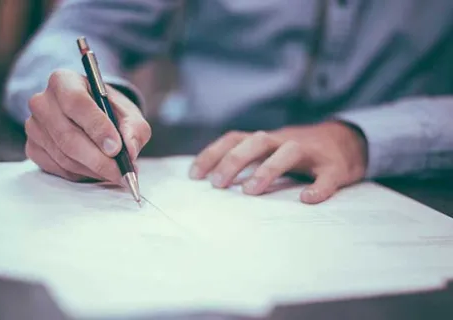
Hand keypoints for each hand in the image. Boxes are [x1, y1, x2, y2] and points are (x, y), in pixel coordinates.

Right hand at [25, 69, 150, 182]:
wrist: (92, 117)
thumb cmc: (110, 112)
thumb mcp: (129, 114)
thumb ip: (133, 129)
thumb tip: (130, 151)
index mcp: (64, 81)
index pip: (76, 102)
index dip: (97, 127)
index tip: (116, 148)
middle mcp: (42, 101)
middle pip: (68, 135)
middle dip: (98, 159)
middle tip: (121, 172)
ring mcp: (34, 126)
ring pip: (64, 156)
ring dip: (93, 169)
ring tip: (115, 173)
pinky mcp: (33, 148)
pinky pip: (58, 168)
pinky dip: (82, 174)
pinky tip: (97, 171)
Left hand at [189, 122, 366, 203]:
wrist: (346, 141)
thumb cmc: (299, 152)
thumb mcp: (271, 151)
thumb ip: (248, 161)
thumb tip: (213, 181)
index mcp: (267, 140)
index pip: (235, 139)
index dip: (213, 154)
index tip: (194, 175)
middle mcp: (285, 141)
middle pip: (257, 141)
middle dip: (234, 160)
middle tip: (217, 185)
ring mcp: (311, 152)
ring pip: (288, 152)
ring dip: (267, 169)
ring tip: (250, 191)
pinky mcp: (334, 166)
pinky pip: (327, 176)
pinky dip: (318, 187)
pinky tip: (308, 200)